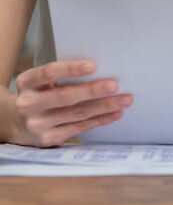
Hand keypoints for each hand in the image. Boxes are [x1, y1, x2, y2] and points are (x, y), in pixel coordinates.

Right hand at [13, 60, 132, 146]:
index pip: (49, 73)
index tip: (93, 66)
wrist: (15, 122)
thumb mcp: (40, 81)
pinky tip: (115, 113)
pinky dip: (100, 120)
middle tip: (115, 85)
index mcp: (27, 82)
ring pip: (77, 113)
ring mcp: (38, 124)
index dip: (71, 69)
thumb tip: (103, 70)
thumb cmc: (39, 93)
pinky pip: (79, 127)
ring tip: (125, 100)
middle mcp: (29, 104)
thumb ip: (62, 76)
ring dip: (105, 106)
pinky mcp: (48, 139)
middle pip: (65, 96)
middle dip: (93, 91)